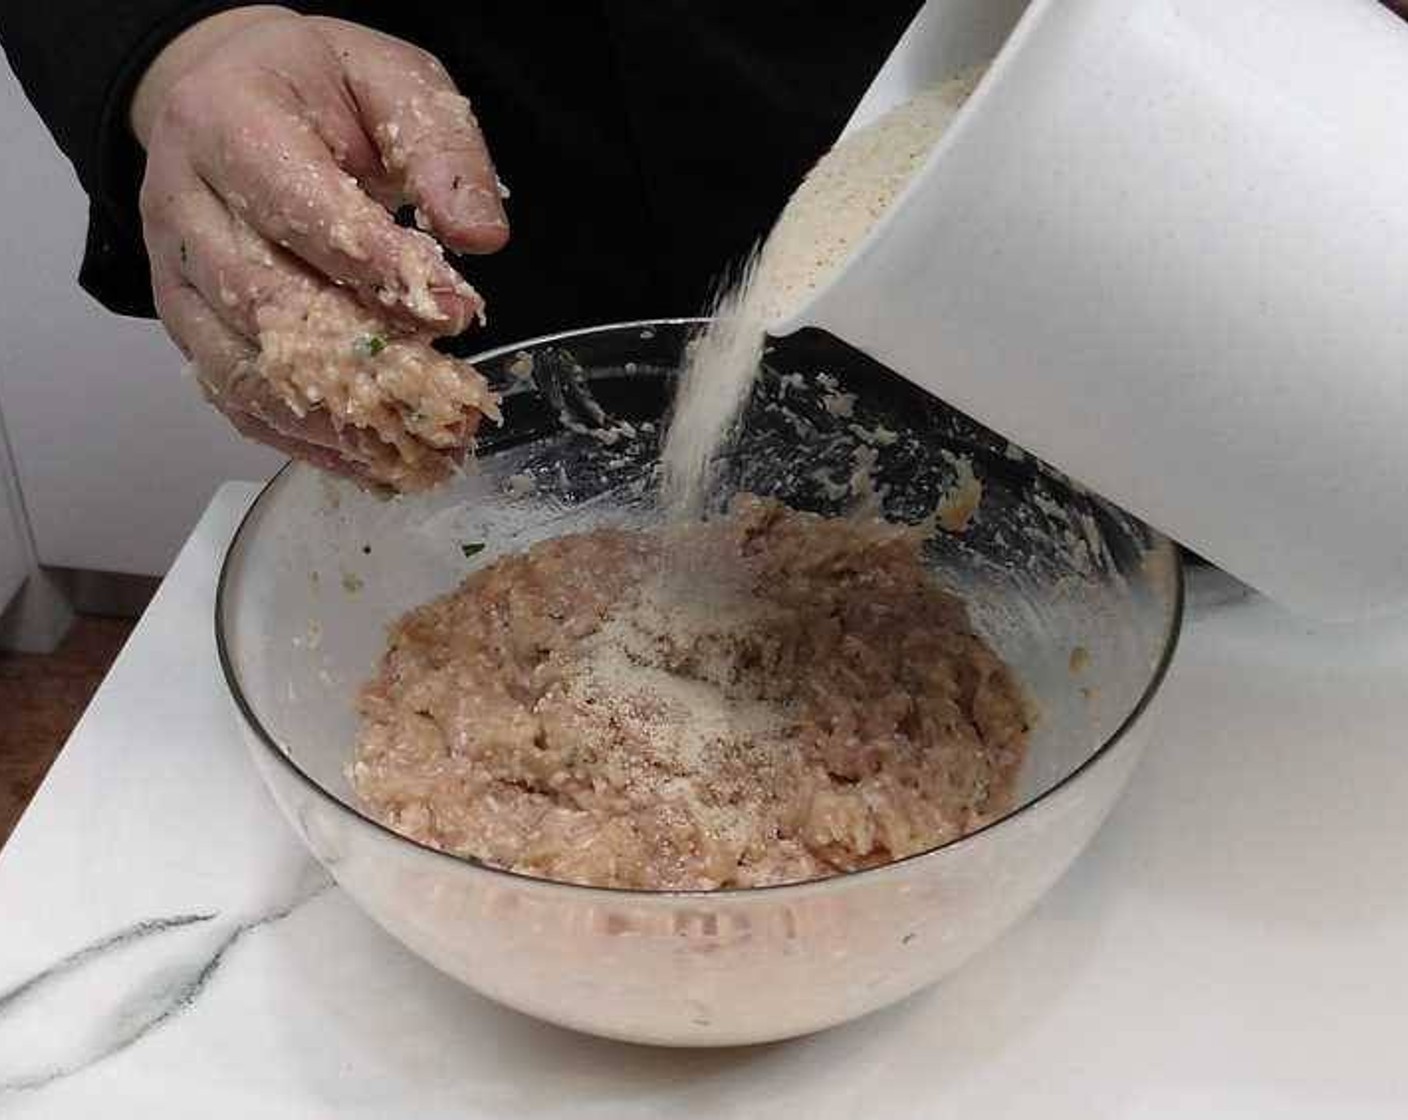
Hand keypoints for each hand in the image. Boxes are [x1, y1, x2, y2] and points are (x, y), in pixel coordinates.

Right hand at [133, 7, 508, 488]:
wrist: (224, 94)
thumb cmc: (316, 91)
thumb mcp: (391, 82)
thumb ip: (439, 150)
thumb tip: (479, 237)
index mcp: (228, 123)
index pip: (298, 208)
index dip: (380, 270)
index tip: (458, 313)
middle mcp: (183, 204)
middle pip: (264, 300)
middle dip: (366, 361)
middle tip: (452, 404)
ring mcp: (174, 273)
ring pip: (244, 364)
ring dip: (338, 419)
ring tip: (424, 450)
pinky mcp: (185, 325)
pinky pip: (234, 398)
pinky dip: (304, 441)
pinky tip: (374, 461)